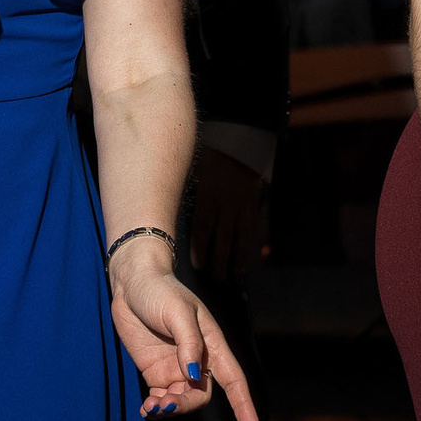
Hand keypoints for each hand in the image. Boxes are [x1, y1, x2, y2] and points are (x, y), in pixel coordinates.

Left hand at [107, 239, 261, 420]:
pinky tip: (146, 408)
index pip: (233, 379)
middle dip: (185, 405)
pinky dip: (156, 407)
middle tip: (165, 405)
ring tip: (151, 407)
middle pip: (200, 395)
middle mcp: (197, 359)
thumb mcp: (178, 311)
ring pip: (181, 400)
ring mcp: (175, 367)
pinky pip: (161, 397)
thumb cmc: (160, 290)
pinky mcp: (155, 371)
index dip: (243, 404)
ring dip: (169, 409)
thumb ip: (188, 343)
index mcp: (212, 344)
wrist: (131, 282)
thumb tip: (193, 376)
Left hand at [185, 144, 267, 281]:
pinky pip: (254, 227)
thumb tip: (165, 213)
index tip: (197, 265)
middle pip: (223, 237)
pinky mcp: (254, 203)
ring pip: (241, 235)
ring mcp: (243, 203)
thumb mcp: (192, 170)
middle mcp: (227, 202)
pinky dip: (251, 243)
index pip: (203, 227)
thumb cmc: (210, 156)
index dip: (200, 248)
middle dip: (219, 260)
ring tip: (233, 273)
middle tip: (215, 278)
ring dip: (237, 256)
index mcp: (208, 194)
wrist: (238, 142)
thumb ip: (185, 194)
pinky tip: (248, 256)